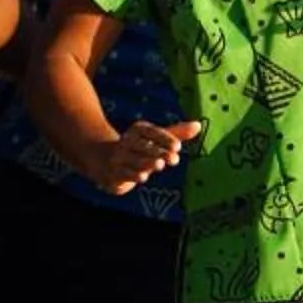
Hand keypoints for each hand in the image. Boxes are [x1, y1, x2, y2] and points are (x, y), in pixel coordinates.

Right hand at [83, 119, 201, 195]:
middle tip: (174, 159)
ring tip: (159, 165)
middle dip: (158, 152)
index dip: (163, 138)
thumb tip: (199, 125)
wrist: (103, 160)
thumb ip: (176, 134)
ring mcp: (118, 157)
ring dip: (146, 162)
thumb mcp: (155, 140)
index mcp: (137, 131)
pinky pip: (123, 173)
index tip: (178, 147)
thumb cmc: (137, 149)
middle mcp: (126, 142)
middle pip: (142, 146)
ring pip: (133, 160)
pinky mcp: (113, 172)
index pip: (150, 131)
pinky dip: (133, 174)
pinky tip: (143, 177)